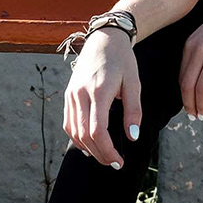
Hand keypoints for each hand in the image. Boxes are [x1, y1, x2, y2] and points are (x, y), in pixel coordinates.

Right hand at [64, 28, 140, 168]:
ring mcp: (71, 95)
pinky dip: (77, 138)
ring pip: (74, 131)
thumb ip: (133, 111)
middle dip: (100, 154)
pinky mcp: (68, 95)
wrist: (104, 39)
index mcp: (99, 91)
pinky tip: (89, 145)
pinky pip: (69, 123)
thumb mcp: (134, 83)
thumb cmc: (122, 60)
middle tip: (114, 164)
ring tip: (104, 156)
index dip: (108, 150)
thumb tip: (132, 137)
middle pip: (84, 135)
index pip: (98, 130)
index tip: (120, 162)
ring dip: (88, 148)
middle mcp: (80, 94)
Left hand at [180, 0, 202, 119]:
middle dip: (190, 104)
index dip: (184, 95)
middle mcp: (199, 49)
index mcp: (191, 43)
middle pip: (188, 85)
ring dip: (202, 105)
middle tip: (195, 116)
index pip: (182, 76)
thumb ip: (202, 51)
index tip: (189, 105)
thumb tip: (200, 74)